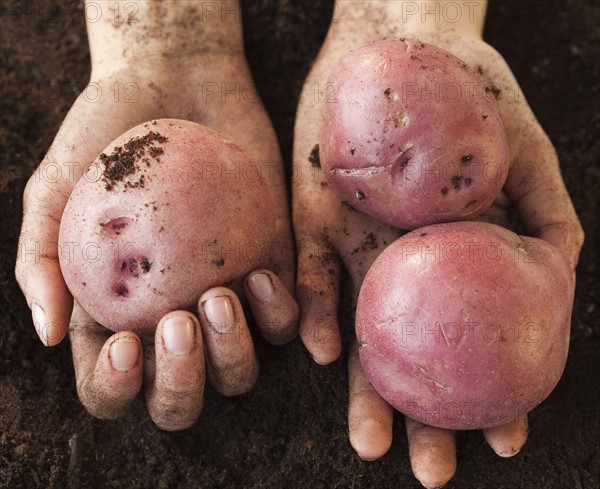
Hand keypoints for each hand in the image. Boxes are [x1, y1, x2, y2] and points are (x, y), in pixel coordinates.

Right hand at [16, 3, 297, 429]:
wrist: (176, 82)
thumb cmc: (105, 134)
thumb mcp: (55, 187)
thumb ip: (40, 259)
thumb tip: (51, 336)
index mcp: (116, 318)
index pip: (111, 383)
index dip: (115, 389)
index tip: (124, 345)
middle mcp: (173, 322)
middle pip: (181, 397)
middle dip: (181, 386)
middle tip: (177, 325)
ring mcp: (226, 302)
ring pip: (239, 370)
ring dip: (233, 355)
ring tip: (218, 295)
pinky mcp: (271, 271)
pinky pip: (284, 320)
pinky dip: (278, 314)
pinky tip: (258, 275)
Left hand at [292, 2, 582, 486]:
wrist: (401, 46)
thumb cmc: (474, 98)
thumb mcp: (524, 156)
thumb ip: (543, 219)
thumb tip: (560, 279)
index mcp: (453, 265)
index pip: (468, 345)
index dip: (485, 397)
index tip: (499, 441)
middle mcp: (402, 271)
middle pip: (409, 358)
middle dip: (417, 417)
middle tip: (426, 469)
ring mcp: (355, 251)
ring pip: (355, 335)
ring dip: (361, 389)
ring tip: (368, 439)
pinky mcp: (311, 223)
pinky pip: (311, 279)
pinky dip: (316, 314)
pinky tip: (326, 351)